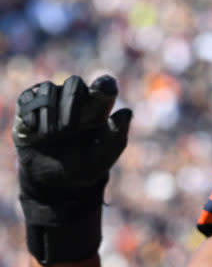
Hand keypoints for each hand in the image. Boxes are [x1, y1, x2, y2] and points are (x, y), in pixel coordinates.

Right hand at [13, 75, 131, 263]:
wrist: (53, 182)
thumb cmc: (84, 167)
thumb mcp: (103, 156)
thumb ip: (116, 135)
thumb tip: (127, 112)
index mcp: (98, 109)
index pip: (104, 87)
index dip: (104, 84)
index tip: (102, 88)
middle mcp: (76, 100)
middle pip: (74, 84)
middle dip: (71, 104)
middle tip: (69, 128)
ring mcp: (52, 100)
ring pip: (50, 89)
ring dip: (51, 114)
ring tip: (53, 135)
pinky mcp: (29, 106)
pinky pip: (29, 99)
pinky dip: (34, 117)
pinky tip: (38, 133)